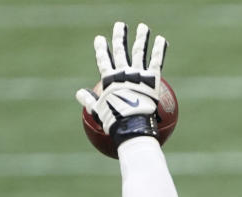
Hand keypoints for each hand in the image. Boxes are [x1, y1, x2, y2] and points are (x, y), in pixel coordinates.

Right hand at [75, 22, 166, 137]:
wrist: (132, 125)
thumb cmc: (114, 121)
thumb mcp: (97, 110)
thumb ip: (88, 100)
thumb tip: (79, 93)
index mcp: (110, 79)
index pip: (104, 60)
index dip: (101, 49)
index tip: (100, 39)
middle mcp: (123, 73)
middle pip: (120, 50)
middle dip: (119, 36)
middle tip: (120, 25)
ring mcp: (138, 74)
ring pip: (139, 51)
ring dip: (141, 38)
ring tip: (143, 27)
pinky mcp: (152, 79)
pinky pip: (157, 61)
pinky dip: (159, 50)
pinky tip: (162, 40)